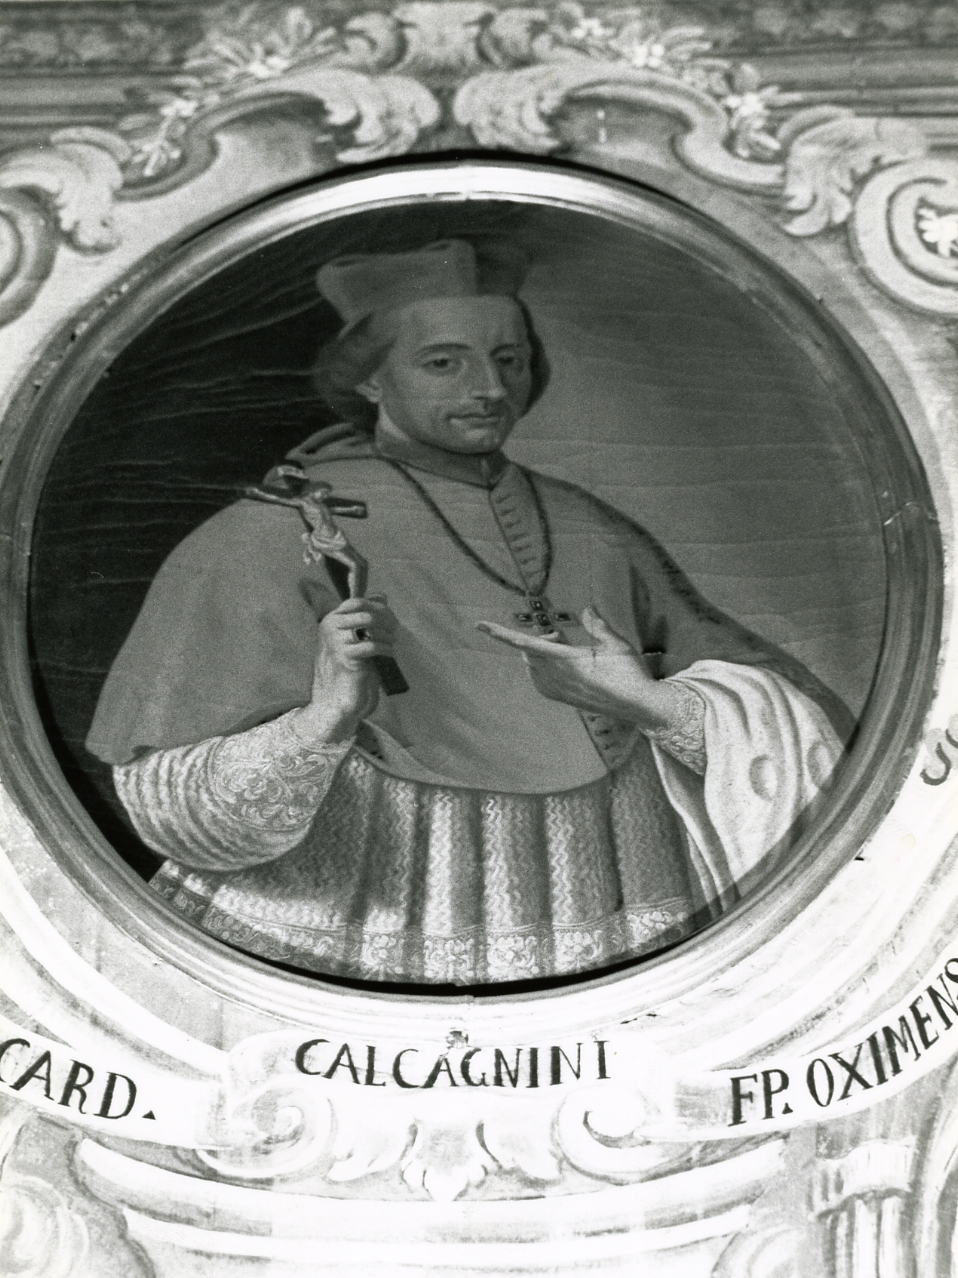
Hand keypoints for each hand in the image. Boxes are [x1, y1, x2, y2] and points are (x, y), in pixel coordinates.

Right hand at [291, 595, 397, 744]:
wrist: (337, 696)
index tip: (390, 618)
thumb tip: (383, 596)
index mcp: (331, 620)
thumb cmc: (349, 664)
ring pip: (370, 626)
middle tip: (395, 631)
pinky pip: (372, 645)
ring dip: (387, 635)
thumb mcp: (357, 636)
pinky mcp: (345, 657)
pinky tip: (389, 653)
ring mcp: (336, 642)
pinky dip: (386, 648)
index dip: (377, 607)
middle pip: (366, 612)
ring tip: (392, 643)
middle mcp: (330, 627)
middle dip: (386, 620)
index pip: (356, 602)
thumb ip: (367, 615)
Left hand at [476, 606, 685, 731]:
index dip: (501, 634)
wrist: (639, 705)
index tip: (481, 626)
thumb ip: (598, 625)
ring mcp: (560, 691)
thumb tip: (586, 610)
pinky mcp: (565, 700)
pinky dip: (543, 671)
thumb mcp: (616, 643)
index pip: (526, 643)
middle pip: (528, 654)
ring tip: (564, 650)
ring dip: (539, 656)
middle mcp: (558, 678)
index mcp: (567, 660)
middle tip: (559, 636)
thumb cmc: (630, 674)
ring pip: (532, 669)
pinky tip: (562, 668)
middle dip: (536, 641)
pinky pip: (540, 683)